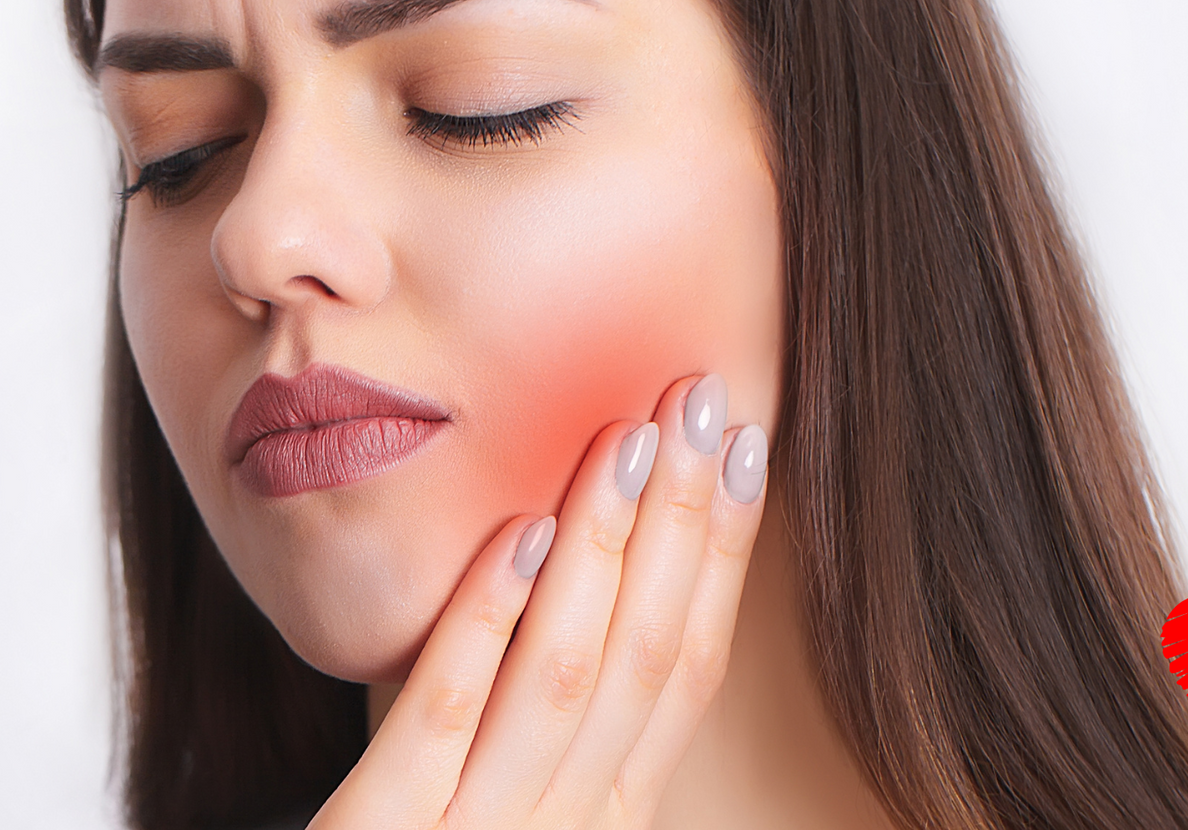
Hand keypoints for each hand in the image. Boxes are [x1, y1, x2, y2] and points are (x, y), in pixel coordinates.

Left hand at [309, 374, 769, 829]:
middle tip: (704, 400)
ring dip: (603, 547)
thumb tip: (594, 555)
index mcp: (607, 815)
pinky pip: (443, 720)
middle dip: (682, 522)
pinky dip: (485, 625)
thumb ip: (553, 710)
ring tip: (629, 438)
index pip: (682, 669)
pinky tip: (514, 535)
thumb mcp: (516, 795)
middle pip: (642, 658)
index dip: (720, 554)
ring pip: (563, 676)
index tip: (745, 445)